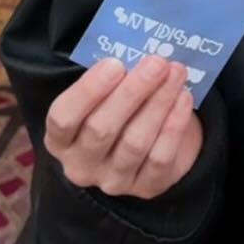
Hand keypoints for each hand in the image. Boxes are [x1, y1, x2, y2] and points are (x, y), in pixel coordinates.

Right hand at [44, 55, 203, 200]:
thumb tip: (136, 55)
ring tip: (175, 73)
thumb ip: (109, 78)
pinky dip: (174, 126)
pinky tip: (184, 98)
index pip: (63, 118)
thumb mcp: (102, 95)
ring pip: (135, 143)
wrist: (146, 145)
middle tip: (157, 63)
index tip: (115, 63)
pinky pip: (161, 158)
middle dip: (132, 92)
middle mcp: (81, 166)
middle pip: (101, 130)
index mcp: (60, 140)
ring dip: (158, 103)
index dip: (88, 91)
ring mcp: (113, 181)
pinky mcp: (146, 188)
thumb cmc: (117, 109)